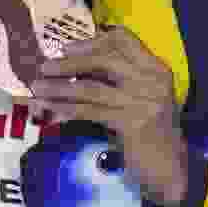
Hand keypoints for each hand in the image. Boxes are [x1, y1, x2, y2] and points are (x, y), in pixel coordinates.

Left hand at [33, 24, 190, 206]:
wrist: (170, 167)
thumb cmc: (148, 132)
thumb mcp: (138, 98)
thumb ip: (115, 80)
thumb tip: (73, 66)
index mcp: (155, 68)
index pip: (124, 39)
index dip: (92, 41)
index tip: (67, 48)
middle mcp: (152, 80)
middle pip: (105, 59)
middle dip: (70, 62)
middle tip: (44, 67)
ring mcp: (143, 101)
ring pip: (92, 87)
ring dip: (60, 87)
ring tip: (37, 87)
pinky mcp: (132, 123)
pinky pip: (90, 110)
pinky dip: (66, 108)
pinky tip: (50, 108)